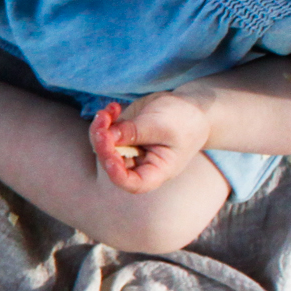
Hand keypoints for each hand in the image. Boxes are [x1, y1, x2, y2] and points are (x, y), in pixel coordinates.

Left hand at [90, 91, 210, 193]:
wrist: (191, 107)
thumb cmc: (185, 120)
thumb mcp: (161, 125)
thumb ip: (134, 132)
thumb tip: (105, 136)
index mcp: (157, 170)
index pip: (134, 183)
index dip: (117, 175)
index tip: (110, 159)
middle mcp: (140, 164)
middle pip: (112, 163)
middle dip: (102, 144)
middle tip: (102, 122)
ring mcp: (129, 150)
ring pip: (103, 148)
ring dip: (99, 130)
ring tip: (107, 112)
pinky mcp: (124, 136)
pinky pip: (105, 133)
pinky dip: (104, 121)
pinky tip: (113, 108)